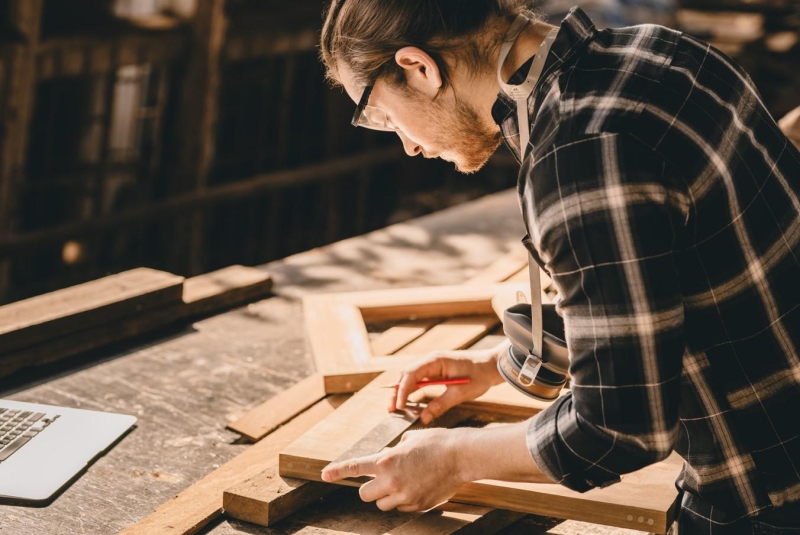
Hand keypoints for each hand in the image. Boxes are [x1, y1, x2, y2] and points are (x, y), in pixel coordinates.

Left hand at [320, 421, 552, 512]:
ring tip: (403, 482)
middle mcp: (391, 480)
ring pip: (381, 504)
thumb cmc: (437, 442)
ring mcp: (404, 496)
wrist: (462, 456)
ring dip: (386, 496)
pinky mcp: (417, 506)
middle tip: (381, 480)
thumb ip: (394, 451)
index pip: (355, 468)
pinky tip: (418, 487)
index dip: (337, 472)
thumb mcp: (410, 440)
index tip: (324, 475)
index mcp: (386, 460)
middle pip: (364, 494)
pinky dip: (404, 501)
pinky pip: (401, 508)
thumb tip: (389, 458)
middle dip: (369, 488)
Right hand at [392, 341, 508, 423]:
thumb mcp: (460, 394)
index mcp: (435, 361)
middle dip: (397, 391)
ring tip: (396, 407)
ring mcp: (433, 365)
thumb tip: (423, 418)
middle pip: (407, 374)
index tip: (399, 406)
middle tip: (391, 409)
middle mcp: (431, 360)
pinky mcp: (437, 371)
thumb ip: (440, 405)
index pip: (411, 374)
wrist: (492, 366)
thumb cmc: (478, 376)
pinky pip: (420, 380)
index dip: (402, 391)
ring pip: (411, 377)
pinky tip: (409, 402)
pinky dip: (413, 390)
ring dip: (403, 391)